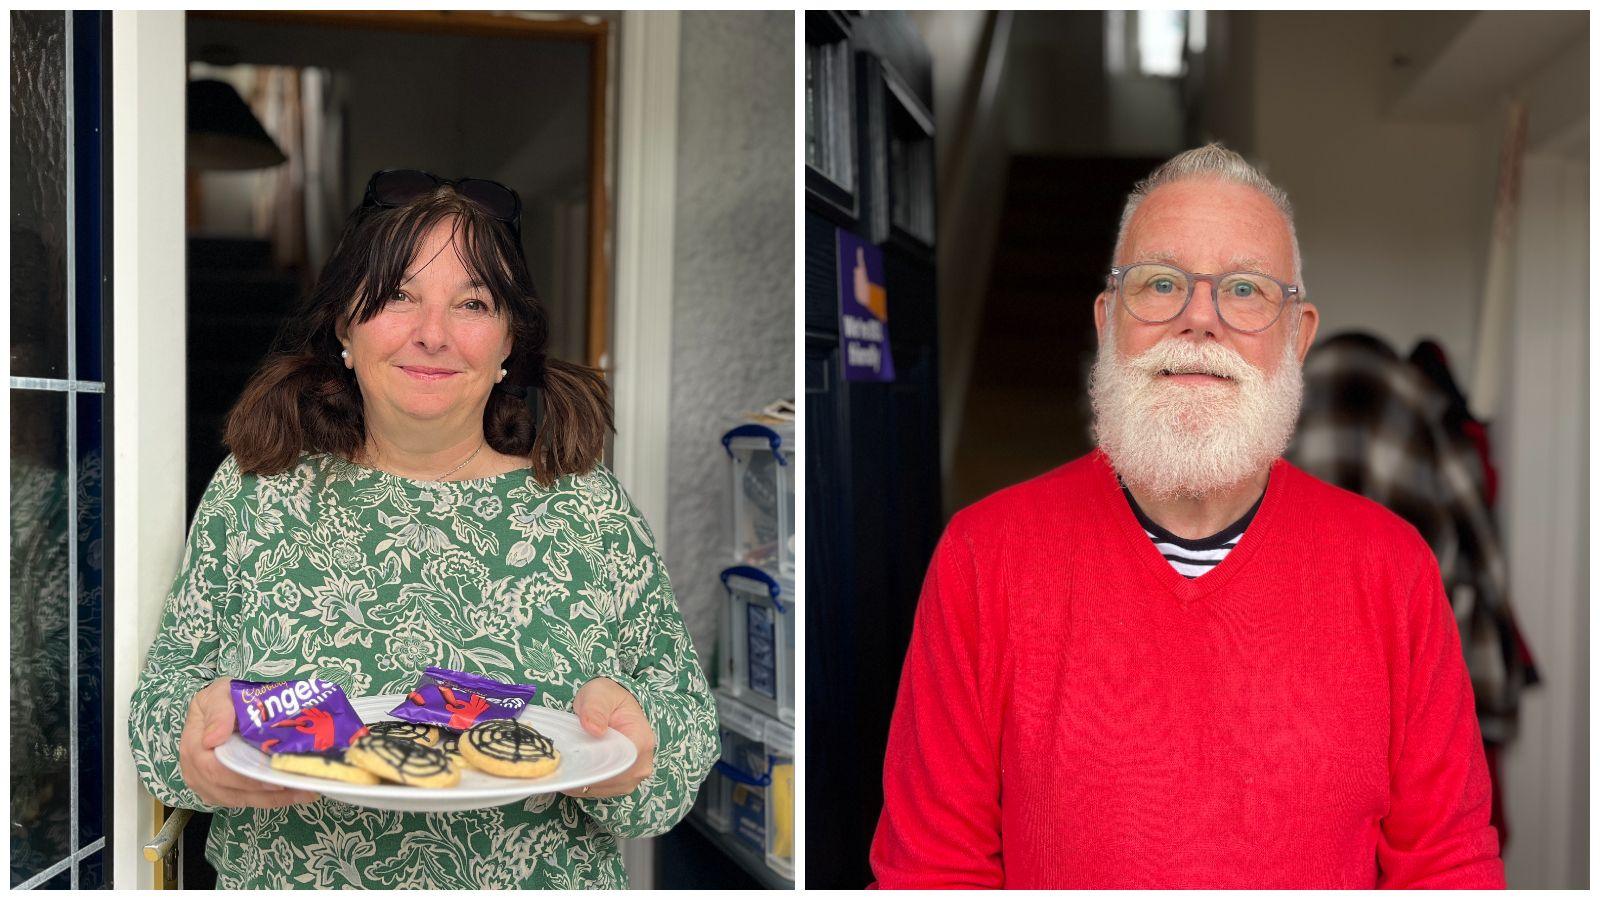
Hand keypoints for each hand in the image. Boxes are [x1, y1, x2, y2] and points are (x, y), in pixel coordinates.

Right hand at [177, 677, 318, 808]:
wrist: (220, 706)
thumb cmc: (222, 700)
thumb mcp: (219, 695)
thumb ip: (219, 712)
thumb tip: (212, 739)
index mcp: (194, 747)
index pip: (215, 771)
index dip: (245, 779)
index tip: (274, 780)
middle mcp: (195, 771)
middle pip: (231, 791)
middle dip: (268, 794)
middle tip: (301, 790)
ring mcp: (207, 784)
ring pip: (240, 800)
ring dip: (273, 800)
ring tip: (305, 794)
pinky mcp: (219, 791)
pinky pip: (243, 801)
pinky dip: (268, 800)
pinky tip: (292, 794)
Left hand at [563, 677, 654, 798]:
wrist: (614, 705)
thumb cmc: (607, 698)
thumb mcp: (599, 694)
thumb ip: (595, 709)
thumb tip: (593, 729)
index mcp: (640, 742)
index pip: (618, 766)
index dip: (592, 768)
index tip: (571, 763)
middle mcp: (641, 765)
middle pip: (609, 781)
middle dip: (583, 776)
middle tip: (558, 765)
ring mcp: (633, 777)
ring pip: (603, 789)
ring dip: (581, 782)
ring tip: (562, 768)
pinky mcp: (622, 783)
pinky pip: (600, 791)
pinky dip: (584, 784)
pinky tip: (571, 772)